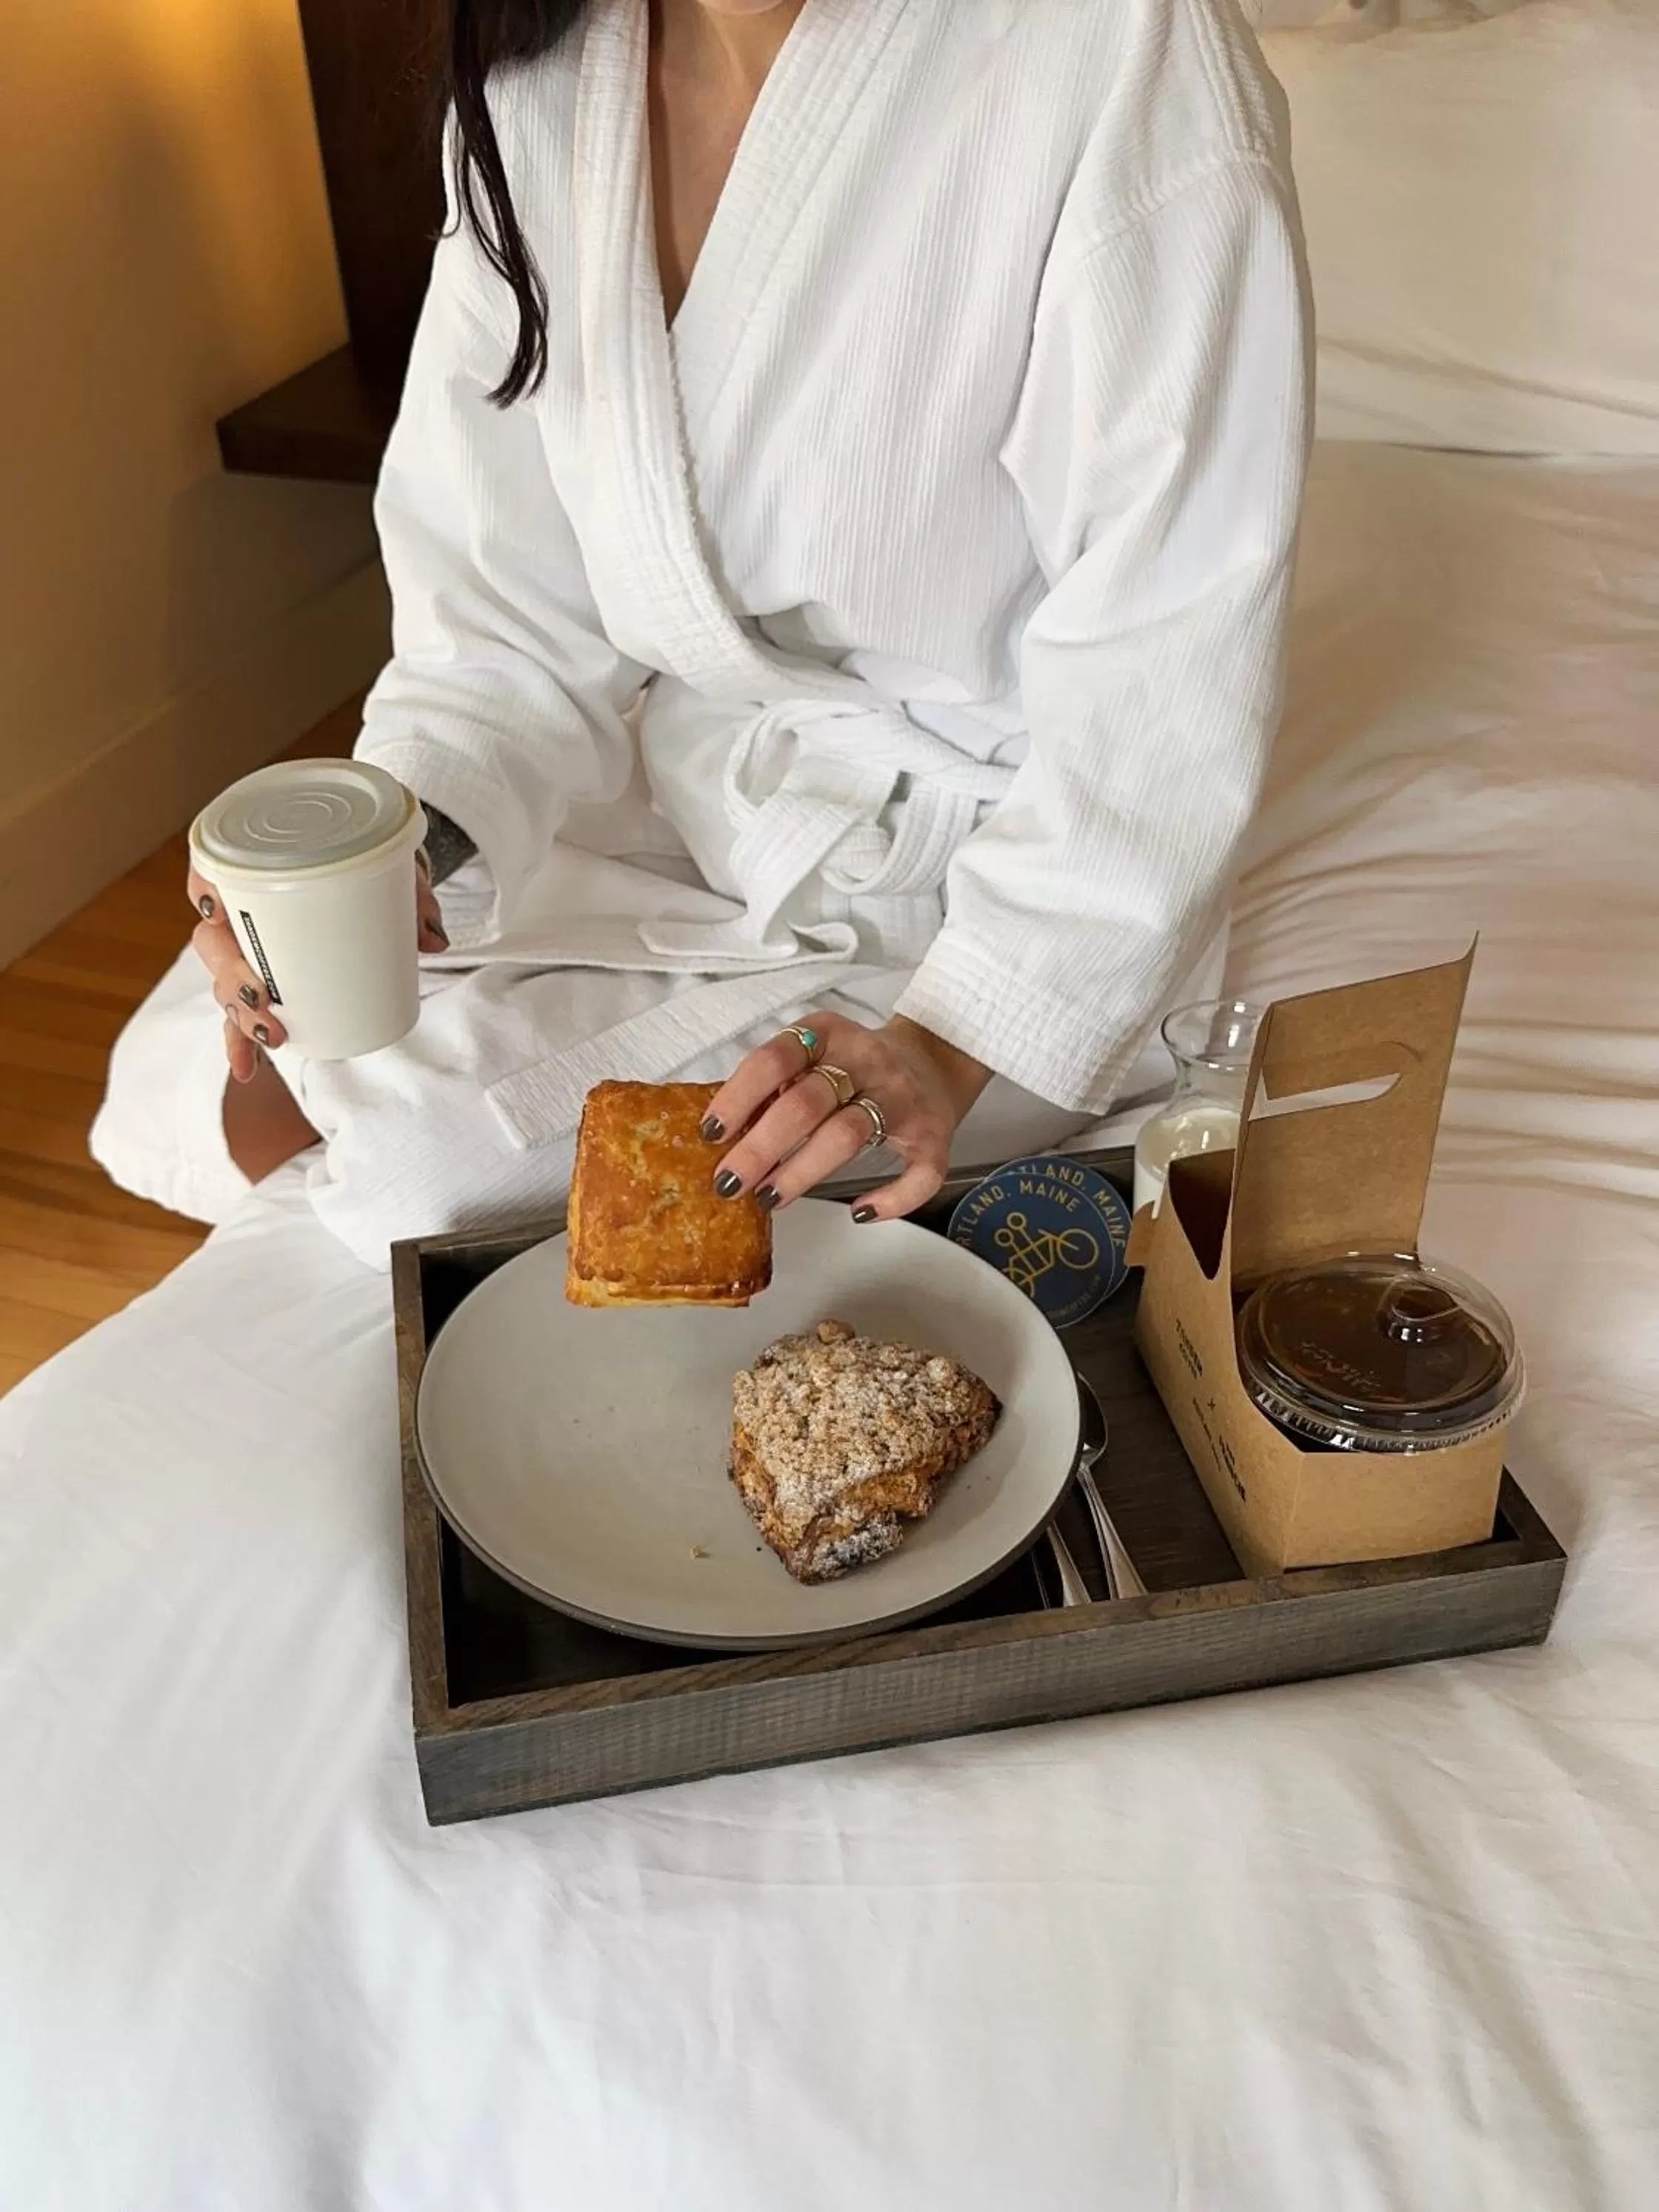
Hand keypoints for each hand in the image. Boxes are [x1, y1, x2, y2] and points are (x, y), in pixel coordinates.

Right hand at [186, 851, 447, 1080]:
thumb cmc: (374, 859)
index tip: (217, 909)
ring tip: (273, 1035)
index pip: (214, 868)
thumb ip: (412, 894)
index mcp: (261, 866)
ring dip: (240, 1014)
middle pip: (214, 941)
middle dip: (231, 975)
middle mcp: (245, 910)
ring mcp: (252, 951)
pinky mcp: (266, 983)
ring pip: (226, 982)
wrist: (381, 871)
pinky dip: (243, 1042)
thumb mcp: (396, 866)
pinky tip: (248, 1069)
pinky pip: (243, 1013)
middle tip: (260, 997)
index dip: (203, 888)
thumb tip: (433, 940)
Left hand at [705, 1013, 990, 1221]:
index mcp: (829, 1034)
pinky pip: (919, 1173)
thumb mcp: (815, 1055)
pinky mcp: (934, 1134)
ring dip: (802, 1172)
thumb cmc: (858, 1067)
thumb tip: (726, 1132)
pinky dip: (891, 1198)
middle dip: (760, 1147)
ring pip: (847, 1135)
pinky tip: (860, 1210)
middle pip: (805, 1103)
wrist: (936, 1058)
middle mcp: (867, 1060)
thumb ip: (777, 1083)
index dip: (738, 1097)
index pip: (775, 1058)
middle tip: (730, 1182)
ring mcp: (902, 1096)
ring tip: (770, 1197)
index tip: (712, 1133)